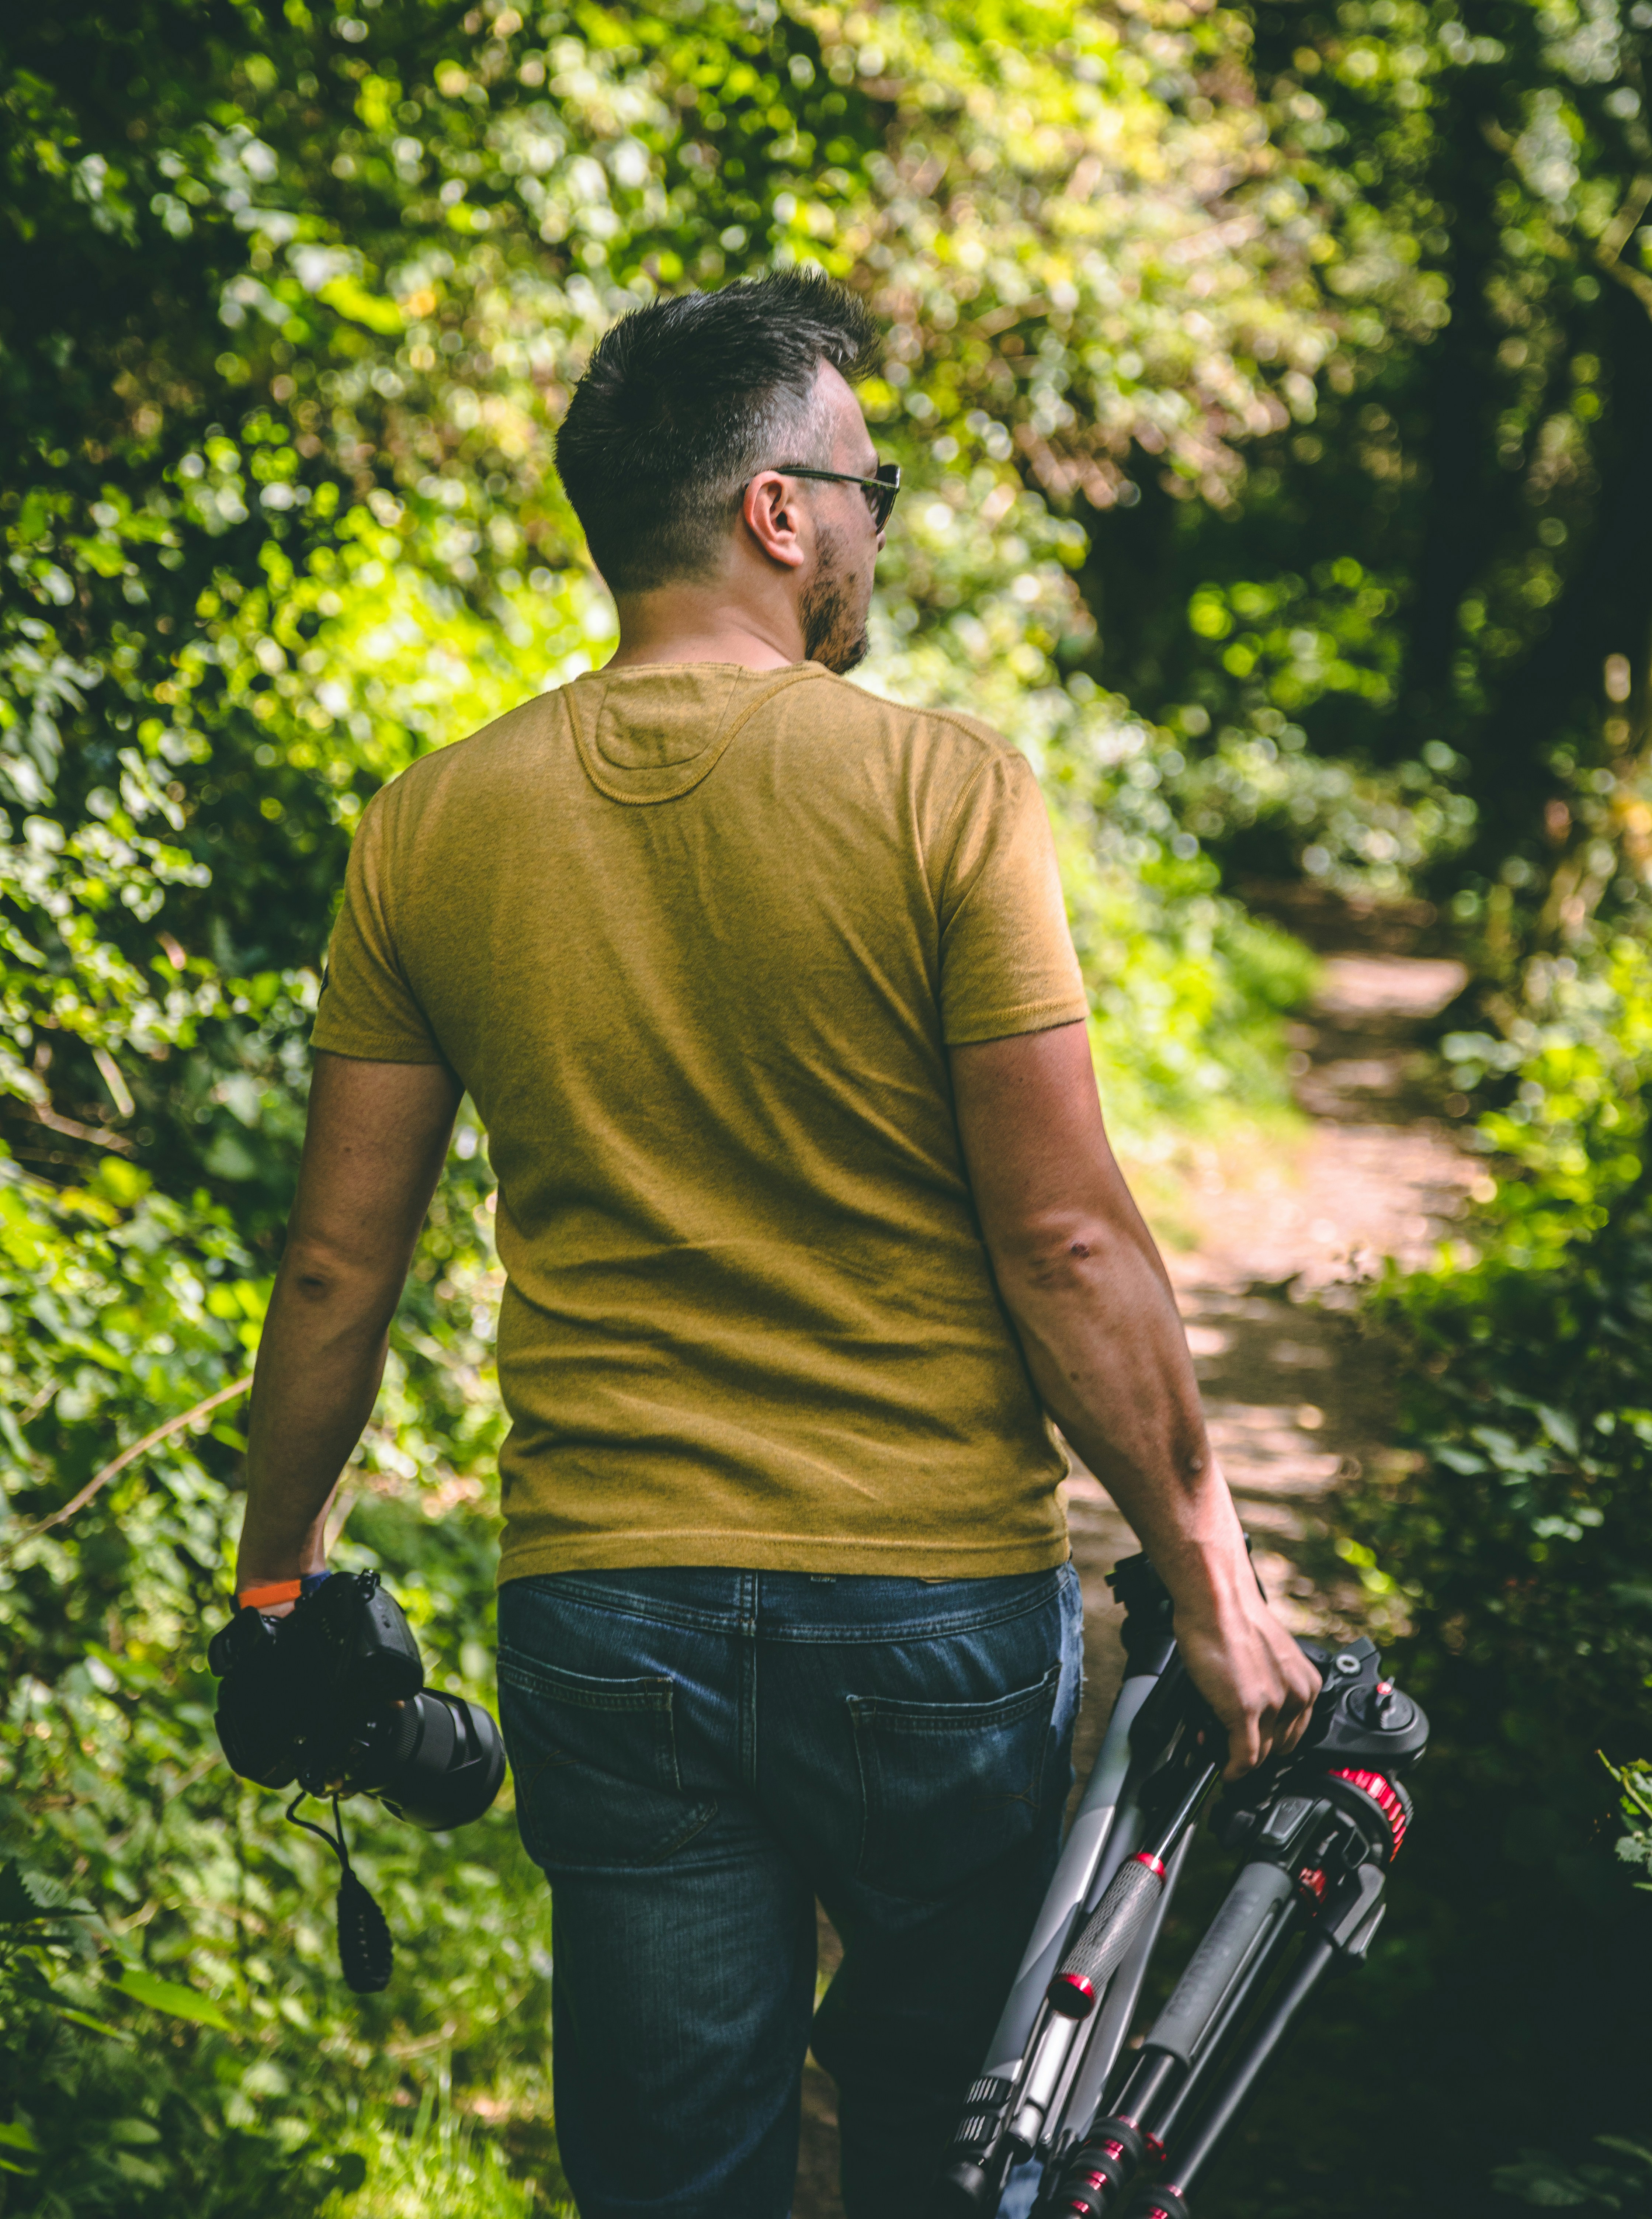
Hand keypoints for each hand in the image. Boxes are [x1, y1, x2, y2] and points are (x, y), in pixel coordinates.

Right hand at [1172, 1583, 1321, 1780]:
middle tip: (1232, 1745)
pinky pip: (1243, 1757)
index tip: (1256, 1745)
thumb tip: (1252, 1710)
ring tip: (1220, 1749)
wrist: (1216, 1601)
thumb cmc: (1233, 1619)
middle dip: (1256, 1750)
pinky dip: (1234, 1770)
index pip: (1295, 1731)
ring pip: (1261, 1755)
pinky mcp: (1246, 1711)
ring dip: (1239, 1758)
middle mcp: (1296, 1696)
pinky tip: (1226, 1772)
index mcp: (1307, 1683)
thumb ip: (1269, 1685)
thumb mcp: (1267, 1657)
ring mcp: (1273, 1706)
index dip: (1271, 1741)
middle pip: (1280, 1746)